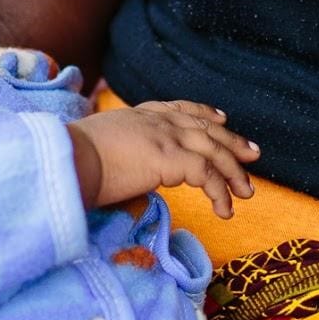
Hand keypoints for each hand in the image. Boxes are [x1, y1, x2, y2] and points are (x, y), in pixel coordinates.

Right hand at [71, 99, 257, 220]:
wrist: (65, 161)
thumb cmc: (71, 160)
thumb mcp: (98, 146)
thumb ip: (119, 151)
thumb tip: (122, 168)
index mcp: (139, 114)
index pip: (179, 109)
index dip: (203, 113)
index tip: (221, 119)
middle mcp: (155, 120)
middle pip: (205, 127)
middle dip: (231, 140)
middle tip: (253, 154)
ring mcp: (164, 136)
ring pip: (213, 151)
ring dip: (233, 172)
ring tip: (247, 192)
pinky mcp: (169, 158)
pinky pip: (207, 176)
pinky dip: (220, 193)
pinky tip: (225, 210)